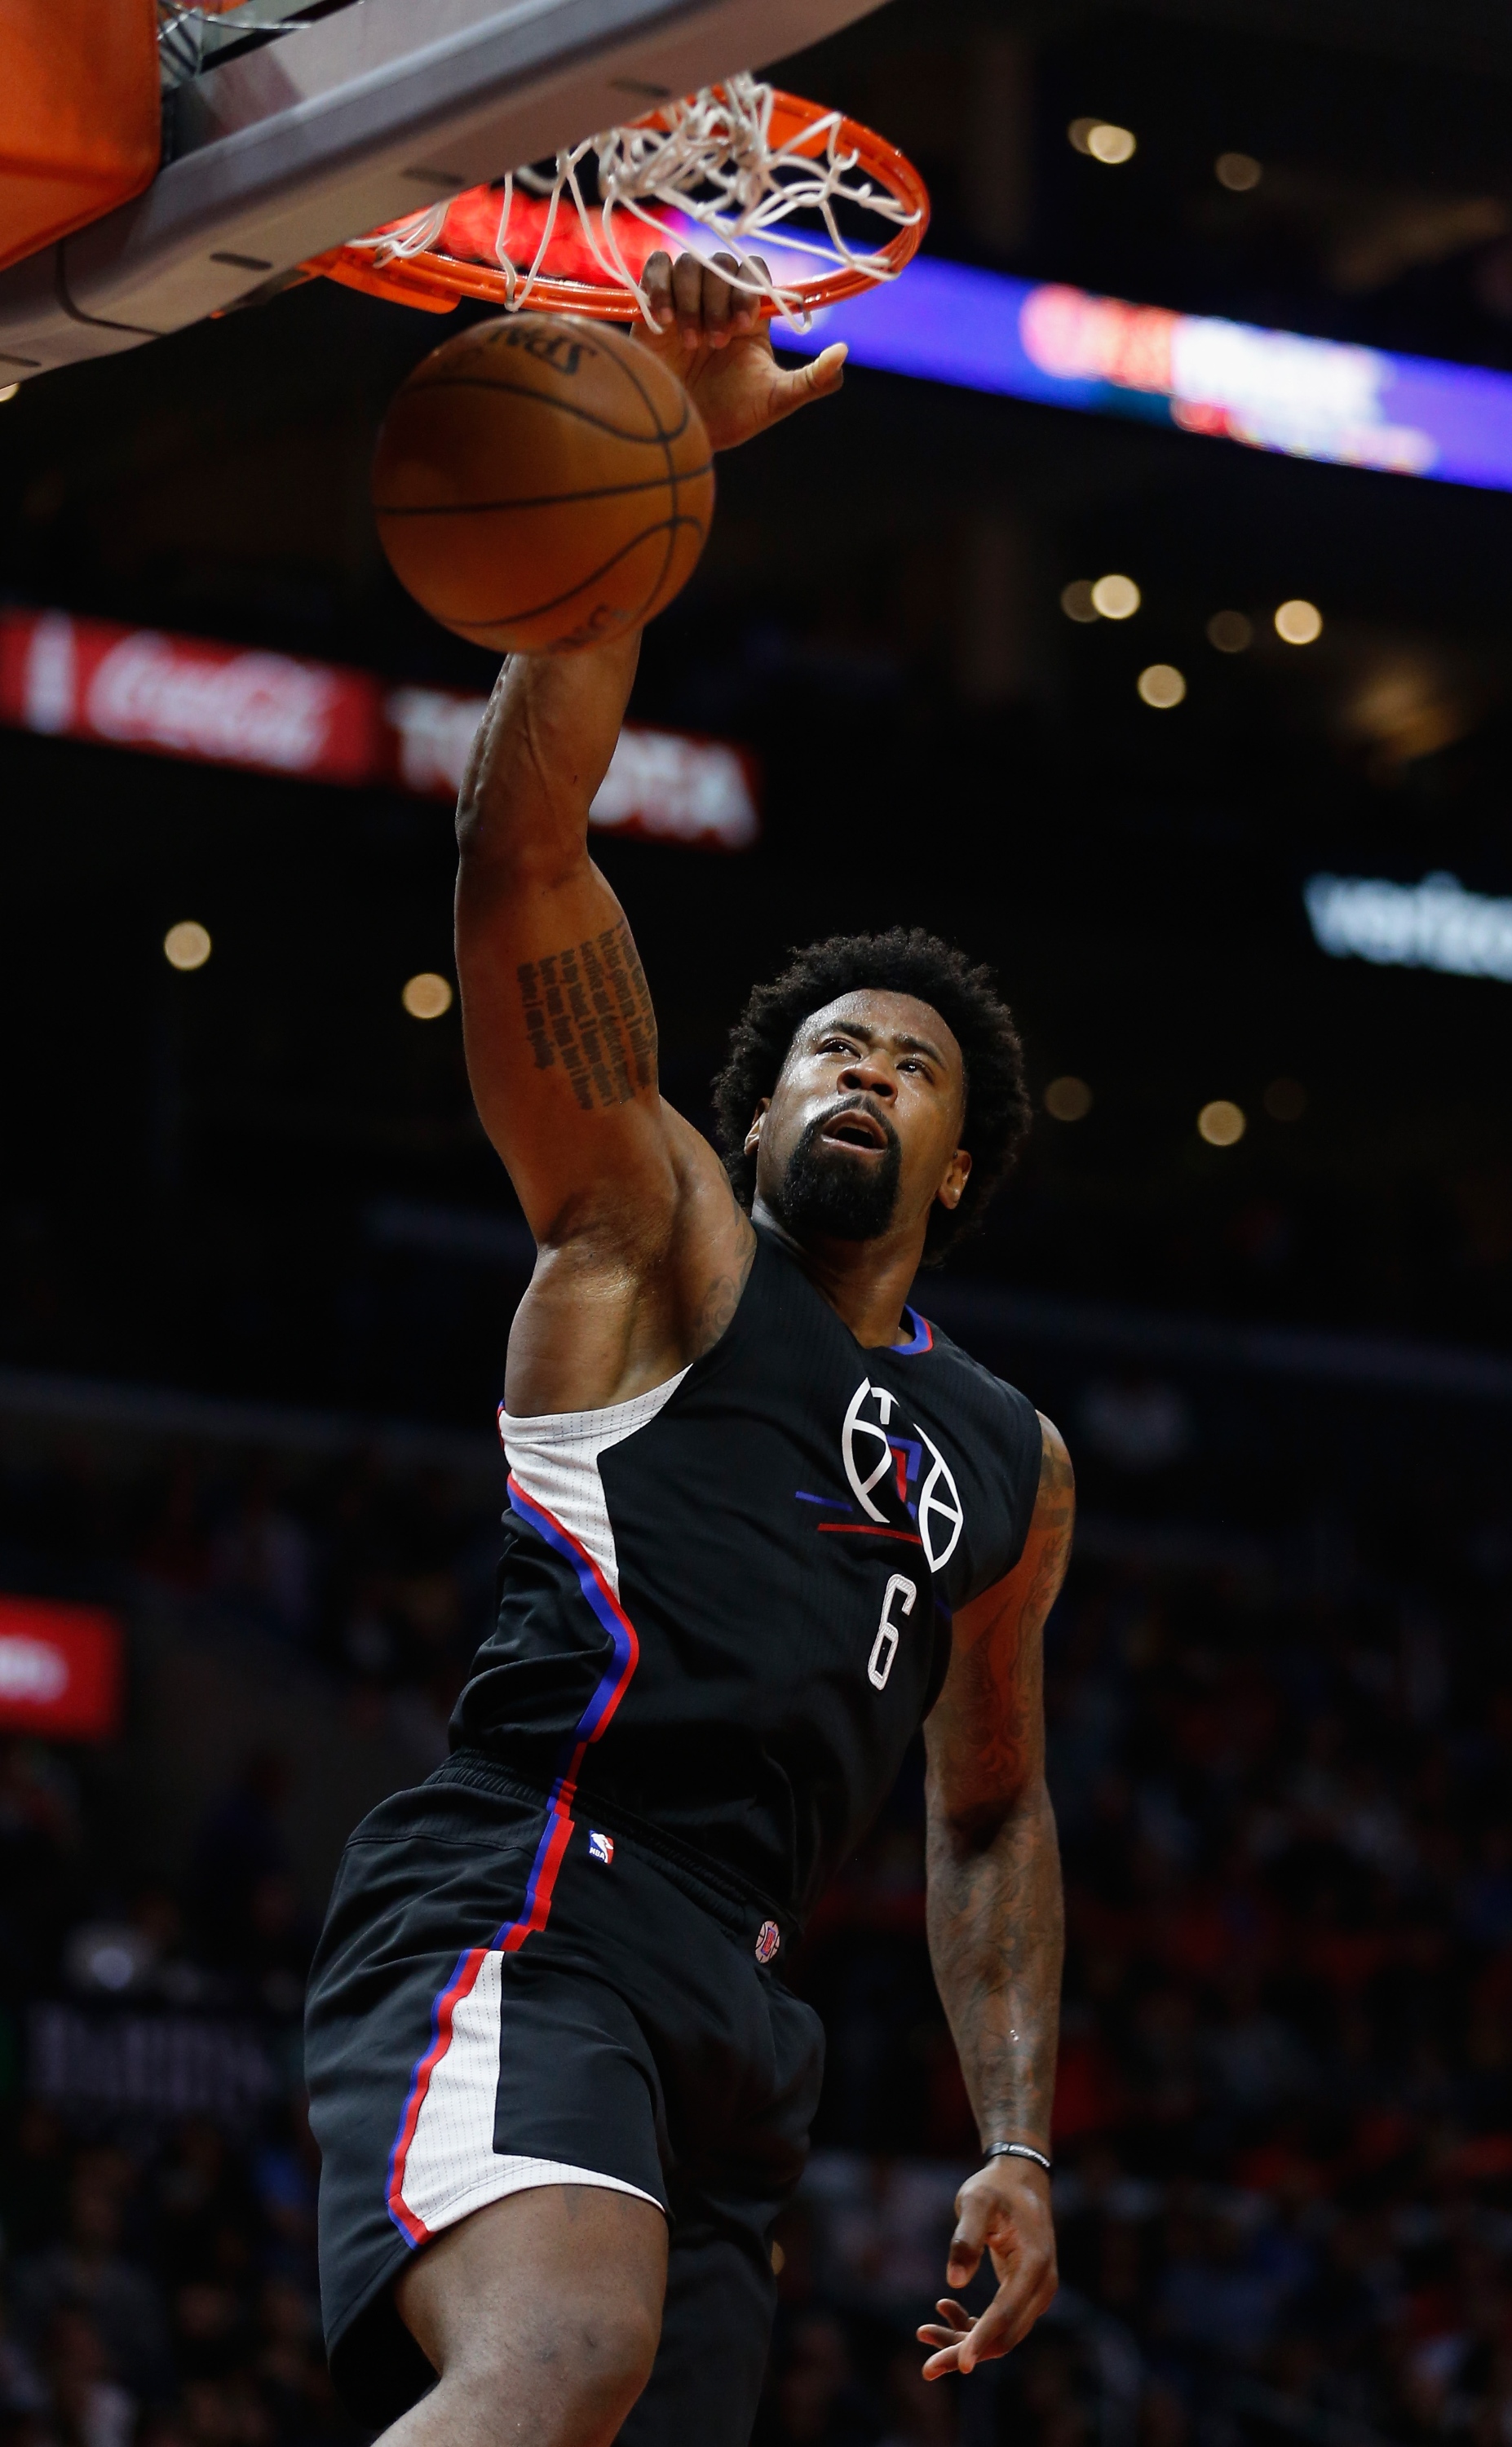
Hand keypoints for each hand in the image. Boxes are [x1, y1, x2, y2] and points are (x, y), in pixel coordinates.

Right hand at [630, 249, 845, 451]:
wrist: (680, 434)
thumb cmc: (731, 418)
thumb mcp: (776, 400)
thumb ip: (812, 380)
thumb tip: (843, 353)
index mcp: (748, 315)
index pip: (755, 271)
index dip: (750, 288)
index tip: (744, 324)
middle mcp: (716, 300)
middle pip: (721, 264)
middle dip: (719, 300)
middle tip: (715, 343)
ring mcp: (683, 301)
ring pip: (689, 265)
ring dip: (691, 299)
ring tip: (690, 343)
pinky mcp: (651, 307)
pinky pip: (656, 269)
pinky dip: (659, 287)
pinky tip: (664, 322)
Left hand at [917, 2161, 1056, 2379]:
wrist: (1020, 2178)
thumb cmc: (996, 2187)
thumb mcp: (977, 2201)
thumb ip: (966, 2237)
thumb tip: (954, 2282)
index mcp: (1034, 2264)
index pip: (1007, 2314)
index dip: (982, 2340)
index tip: (961, 2365)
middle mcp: (1041, 2286)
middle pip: (1005, 2336)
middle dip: (966, 2352)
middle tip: (927, 2367)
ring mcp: (1035, 2293)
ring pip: (1001, 2336)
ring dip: (964, 2341)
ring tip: (923, 2332)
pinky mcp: (1023, 2294)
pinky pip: (998, 2323)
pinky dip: (971, 2325)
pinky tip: (943, 2306)